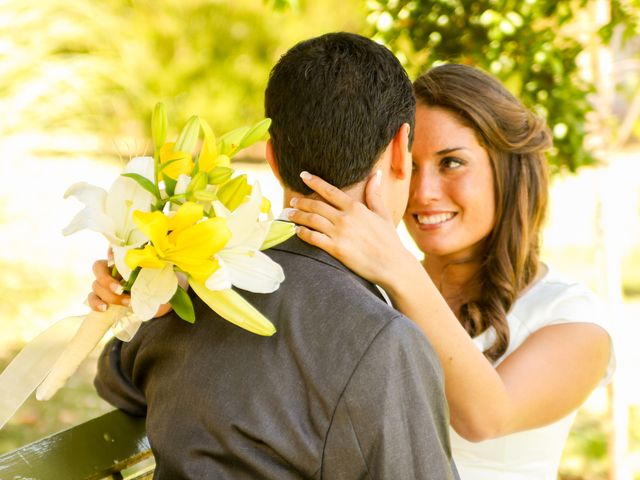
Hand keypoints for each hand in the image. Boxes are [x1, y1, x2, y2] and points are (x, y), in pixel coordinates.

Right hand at [87, 253, 172, 316]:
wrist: (156, 304)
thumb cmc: (155, 286)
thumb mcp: (156, 275)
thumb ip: (150, 266)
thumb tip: (152, 258)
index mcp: (123, 260)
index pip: (111, 250)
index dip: (110, 252)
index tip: (115, 258)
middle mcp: (111, 270)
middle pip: (98, 268)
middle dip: (107, 280)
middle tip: (121, 289)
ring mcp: (104, 284)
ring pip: (96, 286)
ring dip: (110, 296)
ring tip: (128, 302)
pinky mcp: (103, 298)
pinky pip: (92, 299)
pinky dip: (96, 303)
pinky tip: (104, 308)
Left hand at [287, 171, 415, 287]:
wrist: (392, 264)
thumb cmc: (389, 240)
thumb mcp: (383, 214)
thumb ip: (374, 194)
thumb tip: (375, 174)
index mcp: (355, 207)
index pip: (329, 190)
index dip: (314, 181)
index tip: (303, 176)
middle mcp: (345, 218)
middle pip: (316, 205)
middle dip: (301, 202)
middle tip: (292, 201)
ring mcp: (339, 233)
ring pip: (312, 220)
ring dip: (298, 216)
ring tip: (289, 214)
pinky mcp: (335, 249)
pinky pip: (313, 238)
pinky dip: (302, 233)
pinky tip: (297, 231)